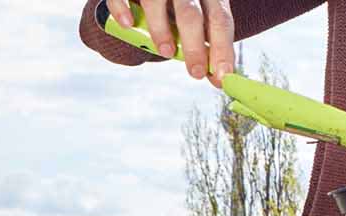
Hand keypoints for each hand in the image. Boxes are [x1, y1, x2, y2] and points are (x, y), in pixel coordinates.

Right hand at [108, 0, 234, 86]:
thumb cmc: (178, 5)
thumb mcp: (198, 15)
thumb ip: (206, 41)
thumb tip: (218, 77)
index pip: (220, 19)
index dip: (223, 48)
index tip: (223, 75)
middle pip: (191, 15)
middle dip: (195, 46)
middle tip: (196, 72)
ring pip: (156, 2)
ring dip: (161, 30)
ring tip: (166, 52)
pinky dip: (122, 9)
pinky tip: (128, 24)